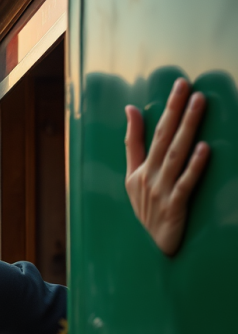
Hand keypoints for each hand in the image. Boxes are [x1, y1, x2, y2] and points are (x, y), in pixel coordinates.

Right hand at [125, 78, 209, 255]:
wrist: (151, 248)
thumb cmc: (145, 211)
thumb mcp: (132, 178)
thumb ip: (133, 145)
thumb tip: (130, 111)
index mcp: (140, 171)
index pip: (151, 133)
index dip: (165, 109)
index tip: (179, 85)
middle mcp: (149, 178)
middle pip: (164, 139)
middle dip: (176, 111)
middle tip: (188, 86)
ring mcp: (161, 192)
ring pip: (176, 154)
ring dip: (187, 128)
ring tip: (199, 104)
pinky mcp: (175, 206)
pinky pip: (186, 183)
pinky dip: (194, 166)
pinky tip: (204, 149)